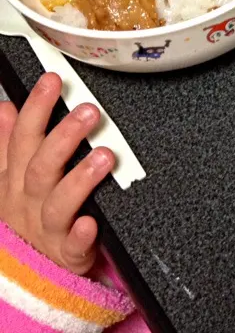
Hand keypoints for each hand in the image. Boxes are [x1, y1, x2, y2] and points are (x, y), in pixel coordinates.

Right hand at [0, 72, 114, 274]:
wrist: (32, 272)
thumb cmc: (30, 216)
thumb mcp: (11, 179)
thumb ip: (9, 144)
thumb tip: (5, 107)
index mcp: (15, 180)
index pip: (23, 138)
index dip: (36, 108)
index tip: (53, 81)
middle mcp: (28, 201)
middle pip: (41, 166)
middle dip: (63, 136)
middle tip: (90, 111)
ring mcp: (47, 229)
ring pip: (58, 203)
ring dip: (80, 178)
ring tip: (105, 156)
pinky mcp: (68, 255)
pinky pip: (75, 245)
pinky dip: (83, 234)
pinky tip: (92, 221)